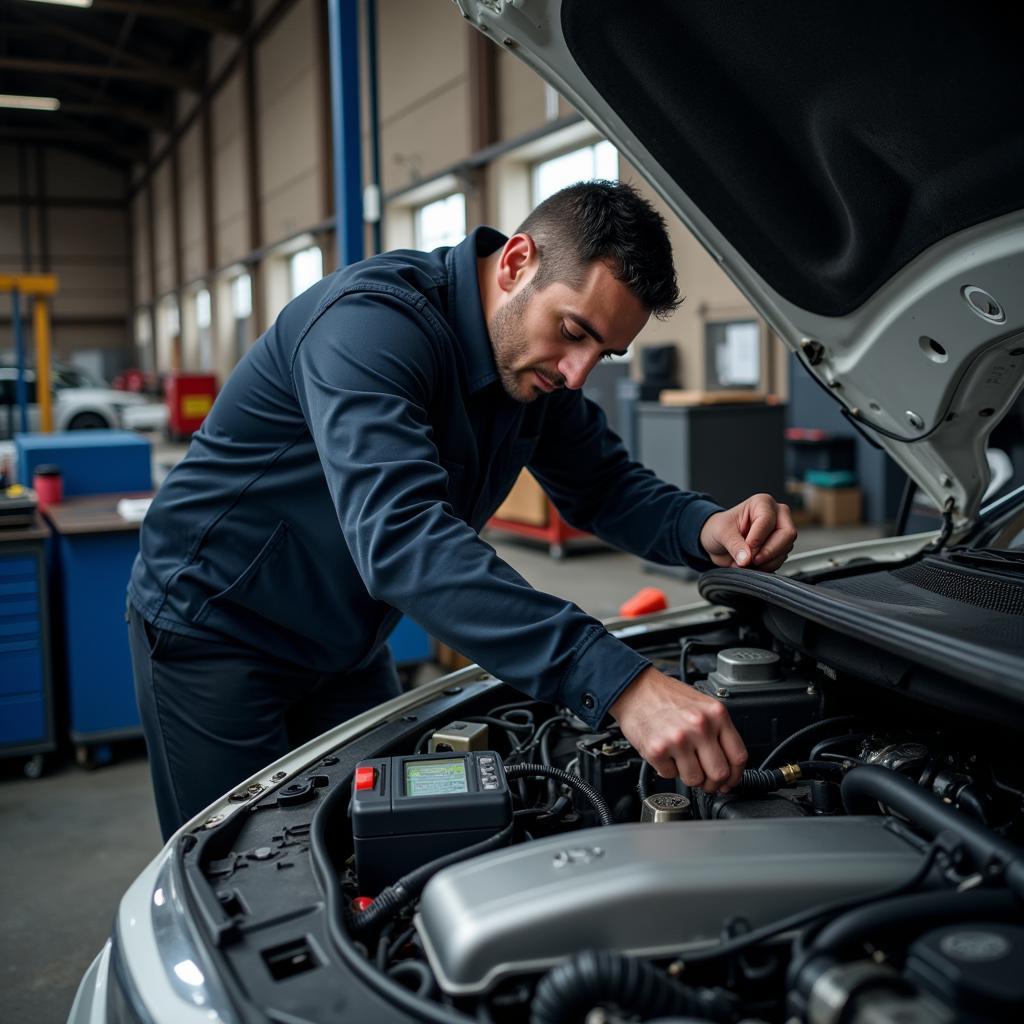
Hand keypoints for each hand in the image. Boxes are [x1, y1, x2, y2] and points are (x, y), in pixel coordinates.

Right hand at [610, 666, 746, 792]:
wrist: (635, 688)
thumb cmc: (666, 696)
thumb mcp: (702, 705)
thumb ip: (718, 731)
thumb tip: (727, 764)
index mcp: (716, 714)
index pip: (738, 757)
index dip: (735, 776)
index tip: (728, 782)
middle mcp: (700, 726)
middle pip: (719, 774)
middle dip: (711, 783)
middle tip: (704, 780)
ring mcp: (678, 739)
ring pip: (695, 780)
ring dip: (688, 776)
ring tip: (680, 760)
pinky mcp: (657, 749)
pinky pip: (670, 775)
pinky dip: (667, 769)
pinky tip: (665, 753)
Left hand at [699, 493, 796, 571]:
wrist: (717, 541)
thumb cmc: (719, 529)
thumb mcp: (721, 533)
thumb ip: (734, 545)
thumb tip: (746, 559)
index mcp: (762, 503)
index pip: (767, 520)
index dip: (757, 539)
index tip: (746, 550)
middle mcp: (776, 514)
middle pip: (787, 533)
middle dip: (768, 551)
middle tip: (751, 560)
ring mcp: (780, 531)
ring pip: (786, 548)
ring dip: (767, 561)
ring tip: (748, 562)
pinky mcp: (780, 547)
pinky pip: (781, 559)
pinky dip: (768, 566)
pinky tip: (753, 565)